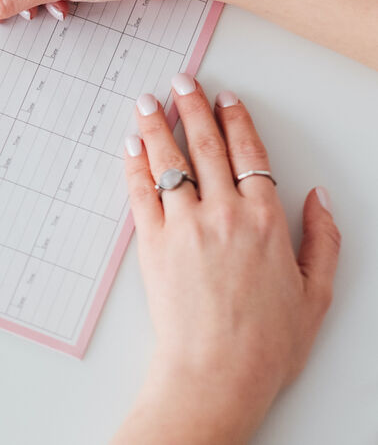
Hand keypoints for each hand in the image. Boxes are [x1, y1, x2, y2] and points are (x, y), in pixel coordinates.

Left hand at [113, 75, 339, 444]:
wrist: (217, 371)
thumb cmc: (267, 341)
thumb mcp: (316, 293)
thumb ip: (322, 239)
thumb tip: (317, 196)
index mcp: (267, 220)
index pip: (250, 154)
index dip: (236, 120)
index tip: (226, 98)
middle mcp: (224, 213)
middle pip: (207, 146)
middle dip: (194, 107)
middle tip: (183, 81)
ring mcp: (184, 225)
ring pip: (170, 161)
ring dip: (158, 125)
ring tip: (148, 100)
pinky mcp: (151, 242)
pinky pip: (140, 192)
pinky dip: (135, 164)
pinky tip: (131, 145)